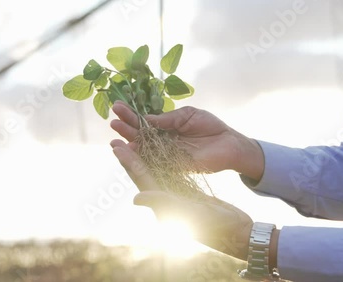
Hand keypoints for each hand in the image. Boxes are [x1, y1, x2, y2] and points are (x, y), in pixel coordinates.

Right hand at [110, 101, 264, 180]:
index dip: (130, 114)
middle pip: (139, 136)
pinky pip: (155, 163)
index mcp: (165, 128)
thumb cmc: (210, 126)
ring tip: (114, 135)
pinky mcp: (174, 166)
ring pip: (143, 150)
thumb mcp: (187, 115)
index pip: (143, 121)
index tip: (117, 106)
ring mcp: (167, 155)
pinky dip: (142, 159)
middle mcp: (162, 142)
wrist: (230, 142)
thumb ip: (168, 118)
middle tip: (112, 120)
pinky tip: (131, 152)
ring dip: (129, 143)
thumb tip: (146, 119)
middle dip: (126, 128)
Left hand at [110, 139, 252, 259]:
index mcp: (162, 206)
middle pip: (143, 174)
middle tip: (117, 139)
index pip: (141, 179)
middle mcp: (165, 201)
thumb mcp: (188, 213)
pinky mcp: (187, 194)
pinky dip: (160, 162)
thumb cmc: (216, 226)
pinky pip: (169, 174)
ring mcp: (176, 197)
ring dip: (143, 157)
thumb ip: (163, 203)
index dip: (128, 161)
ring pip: (154, 172)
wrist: (237, 233)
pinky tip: (158, 152)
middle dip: (131, 156)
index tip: (116, 145)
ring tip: (134, 142)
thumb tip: (136, 198)